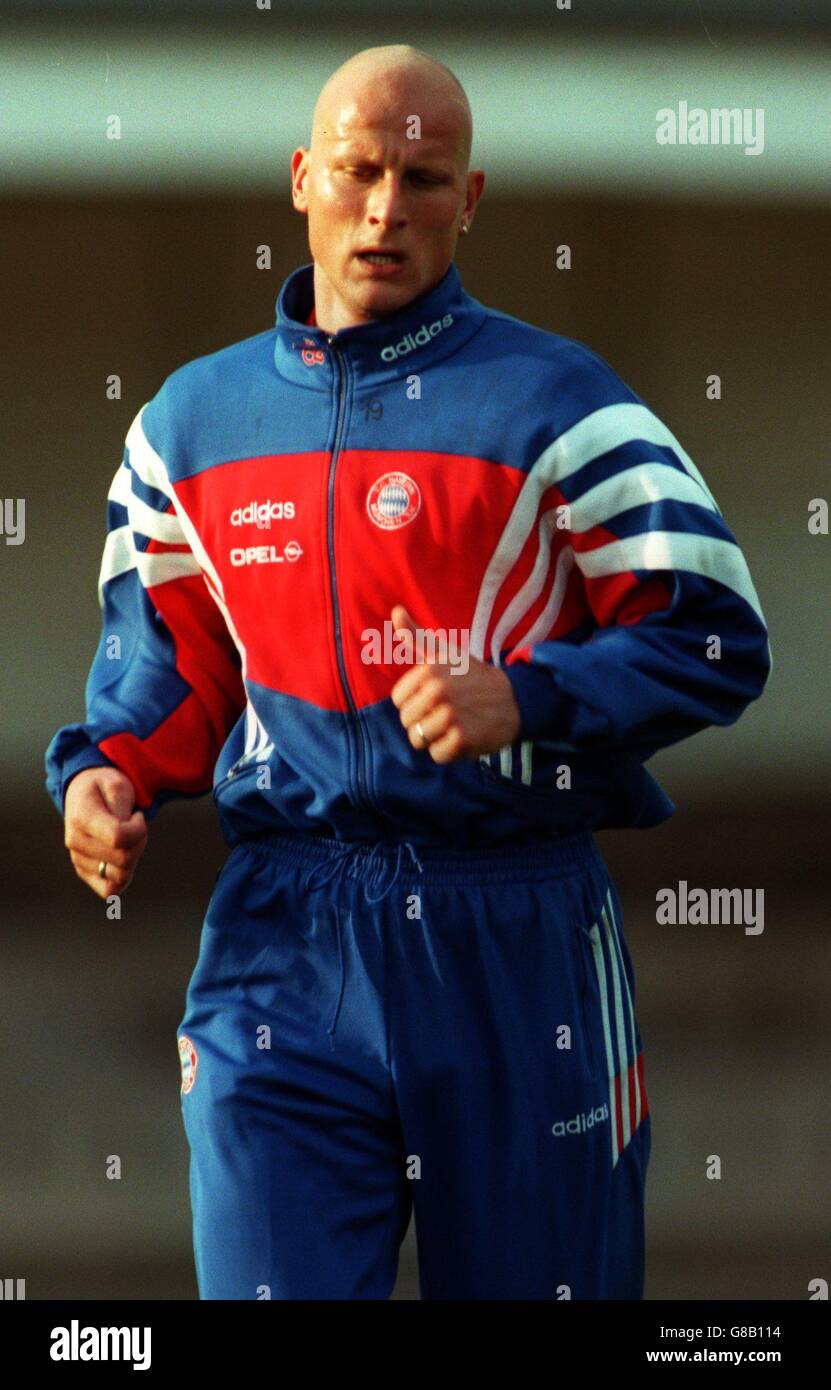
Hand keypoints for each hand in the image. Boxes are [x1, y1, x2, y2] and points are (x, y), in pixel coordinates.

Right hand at [63, 767, 147, 898]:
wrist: (82, 794)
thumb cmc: (104, 788)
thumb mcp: (117, 785)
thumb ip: (121, 808)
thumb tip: (123, 837)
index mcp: (82, 818)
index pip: (118, 838)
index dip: (138, 829)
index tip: (138, 816)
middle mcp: (75, 842)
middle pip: (124, 859)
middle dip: (140, 841)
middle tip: (135, 824)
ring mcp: (78, 859)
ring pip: (121, 876)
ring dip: (134, 856)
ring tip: (128, 837)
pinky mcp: (84, 872)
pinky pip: (110, 889)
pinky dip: (124, 876)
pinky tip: (123, 855)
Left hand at [389, 605, 520, 762]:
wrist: (515, 699)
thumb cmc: (474, 677)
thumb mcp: (446, 652)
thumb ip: (416, 636)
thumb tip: (396, 611)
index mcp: (428, 671)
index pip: (399, 701)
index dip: (415, 702)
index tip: (437, 696)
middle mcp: (438, 692)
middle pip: (407, 722)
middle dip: (424, 721)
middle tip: (450, 711)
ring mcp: (450, 716)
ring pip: (418, 740)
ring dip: (436, 737)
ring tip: (456, 724)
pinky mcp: (462, 739)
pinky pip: (436, 755)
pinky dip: (449, 751)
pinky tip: (465, 736)